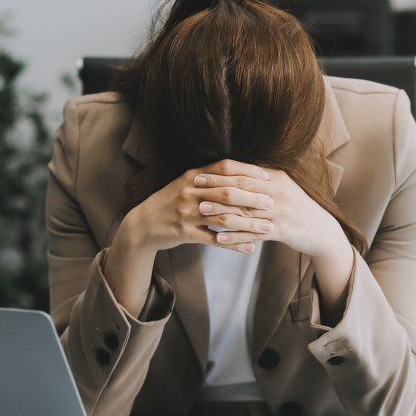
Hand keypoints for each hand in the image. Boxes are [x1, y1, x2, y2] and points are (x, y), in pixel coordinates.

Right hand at [122, 159, 275, 254]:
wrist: (143, 224)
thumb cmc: (170, 202)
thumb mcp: (186, 183)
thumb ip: (209, 177)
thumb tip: (240, 173)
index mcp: (193, 175)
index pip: (224, 167)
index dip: (247, 171)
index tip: (267, 177)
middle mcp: (190, 191)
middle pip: (227, 192)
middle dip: (253, 197)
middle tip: (272, 202)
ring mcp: (187, 213)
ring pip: (224, 217)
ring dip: (248, 223)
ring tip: (267, 227)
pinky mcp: (185, 233)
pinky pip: (214, 239)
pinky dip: (234, 244)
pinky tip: (250, 247)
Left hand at [193, 168, 336, 256]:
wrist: (321, 229)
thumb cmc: (297, 206)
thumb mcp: (282, 186)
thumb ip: (261, 178)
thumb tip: (235, 169)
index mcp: (276, 178)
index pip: (244, 172)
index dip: (220, 172)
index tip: (199, 173)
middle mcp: (278, 192)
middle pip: (242, 188)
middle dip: (216, 187)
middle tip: (194, 188)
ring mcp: (280, 212)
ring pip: (245, 210)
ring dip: (220, 210)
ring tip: (200, 211)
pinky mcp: (281, 231)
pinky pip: (253, 233)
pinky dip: (235, 236)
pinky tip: (218, 237)